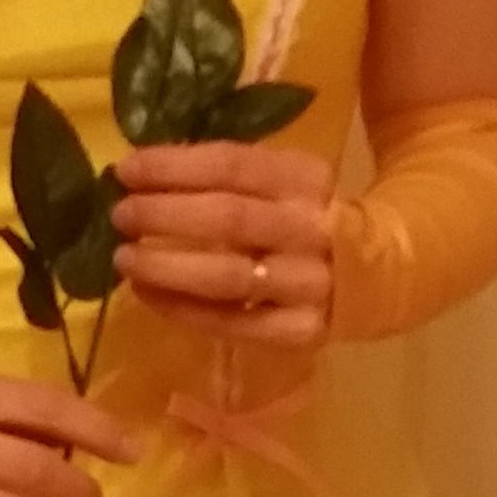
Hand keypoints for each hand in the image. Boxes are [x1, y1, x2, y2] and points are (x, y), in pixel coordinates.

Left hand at [112, 138, 336, 347]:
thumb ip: (226, 174)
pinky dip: (180, 309)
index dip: (173, 167)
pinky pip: (230, 323)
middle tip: (121, 215)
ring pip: (227, 276)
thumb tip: (142, 172)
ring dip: (166, 266)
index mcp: (307, 178)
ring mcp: (309, 284)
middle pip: (228, 219)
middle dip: (164, 214)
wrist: (375, 273)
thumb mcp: (282, 180)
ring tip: (124, 258)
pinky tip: (147, 293)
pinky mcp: (299, 331)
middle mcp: (313, 229)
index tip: (126, 170)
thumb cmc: (301, 216)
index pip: (233, 166)